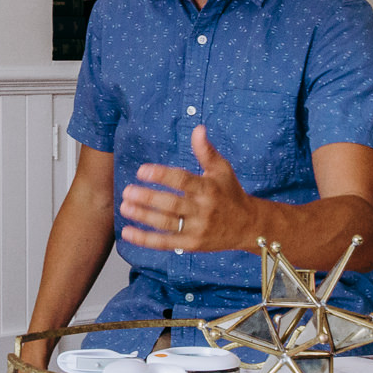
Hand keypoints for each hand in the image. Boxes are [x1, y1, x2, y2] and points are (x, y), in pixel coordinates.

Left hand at [118, 125, 255, 251]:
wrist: (248, 226)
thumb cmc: (230, 193)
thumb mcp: (222, 169)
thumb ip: (206, 151)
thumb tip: (198, 128)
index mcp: (208, 189)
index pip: (182, 181)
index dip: (161, 175)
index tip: (141, 170)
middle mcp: (203, 210)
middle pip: (171, 204)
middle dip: (147, 198)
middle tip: (127, 191)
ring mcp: (197, 229)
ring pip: (166, 223)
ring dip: (143, 216)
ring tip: (124, 207)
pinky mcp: (192, 244)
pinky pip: (165, 242)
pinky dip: (145, 239)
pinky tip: (127, 232)